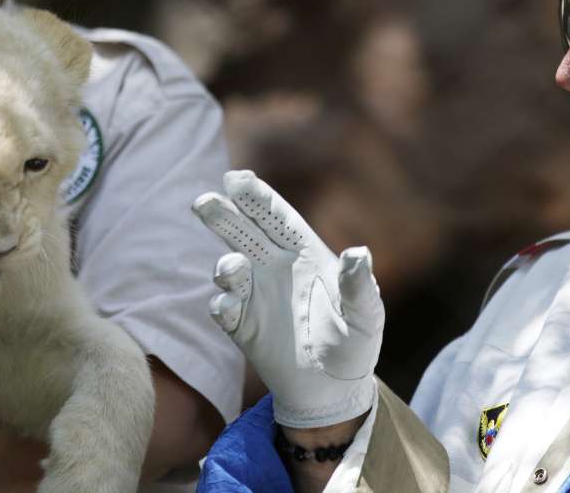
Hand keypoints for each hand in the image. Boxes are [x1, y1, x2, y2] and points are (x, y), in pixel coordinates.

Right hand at [193, 170, 383, 427]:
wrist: (333, 389)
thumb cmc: (355, 344)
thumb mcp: (366, 316)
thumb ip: (359, 286)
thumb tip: (359, 253)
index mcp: (305, 254)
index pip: (277, 218)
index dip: (258, 197)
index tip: (237, 179)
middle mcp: (275, 268)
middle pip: (244, 233)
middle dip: (224, 215)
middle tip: (203, 202)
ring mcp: (255, 296)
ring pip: (230, 269)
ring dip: (225, 266)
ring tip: (230, 269)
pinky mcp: (243, 327)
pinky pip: (225, 310)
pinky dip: (223, 305)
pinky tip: (226, 305)